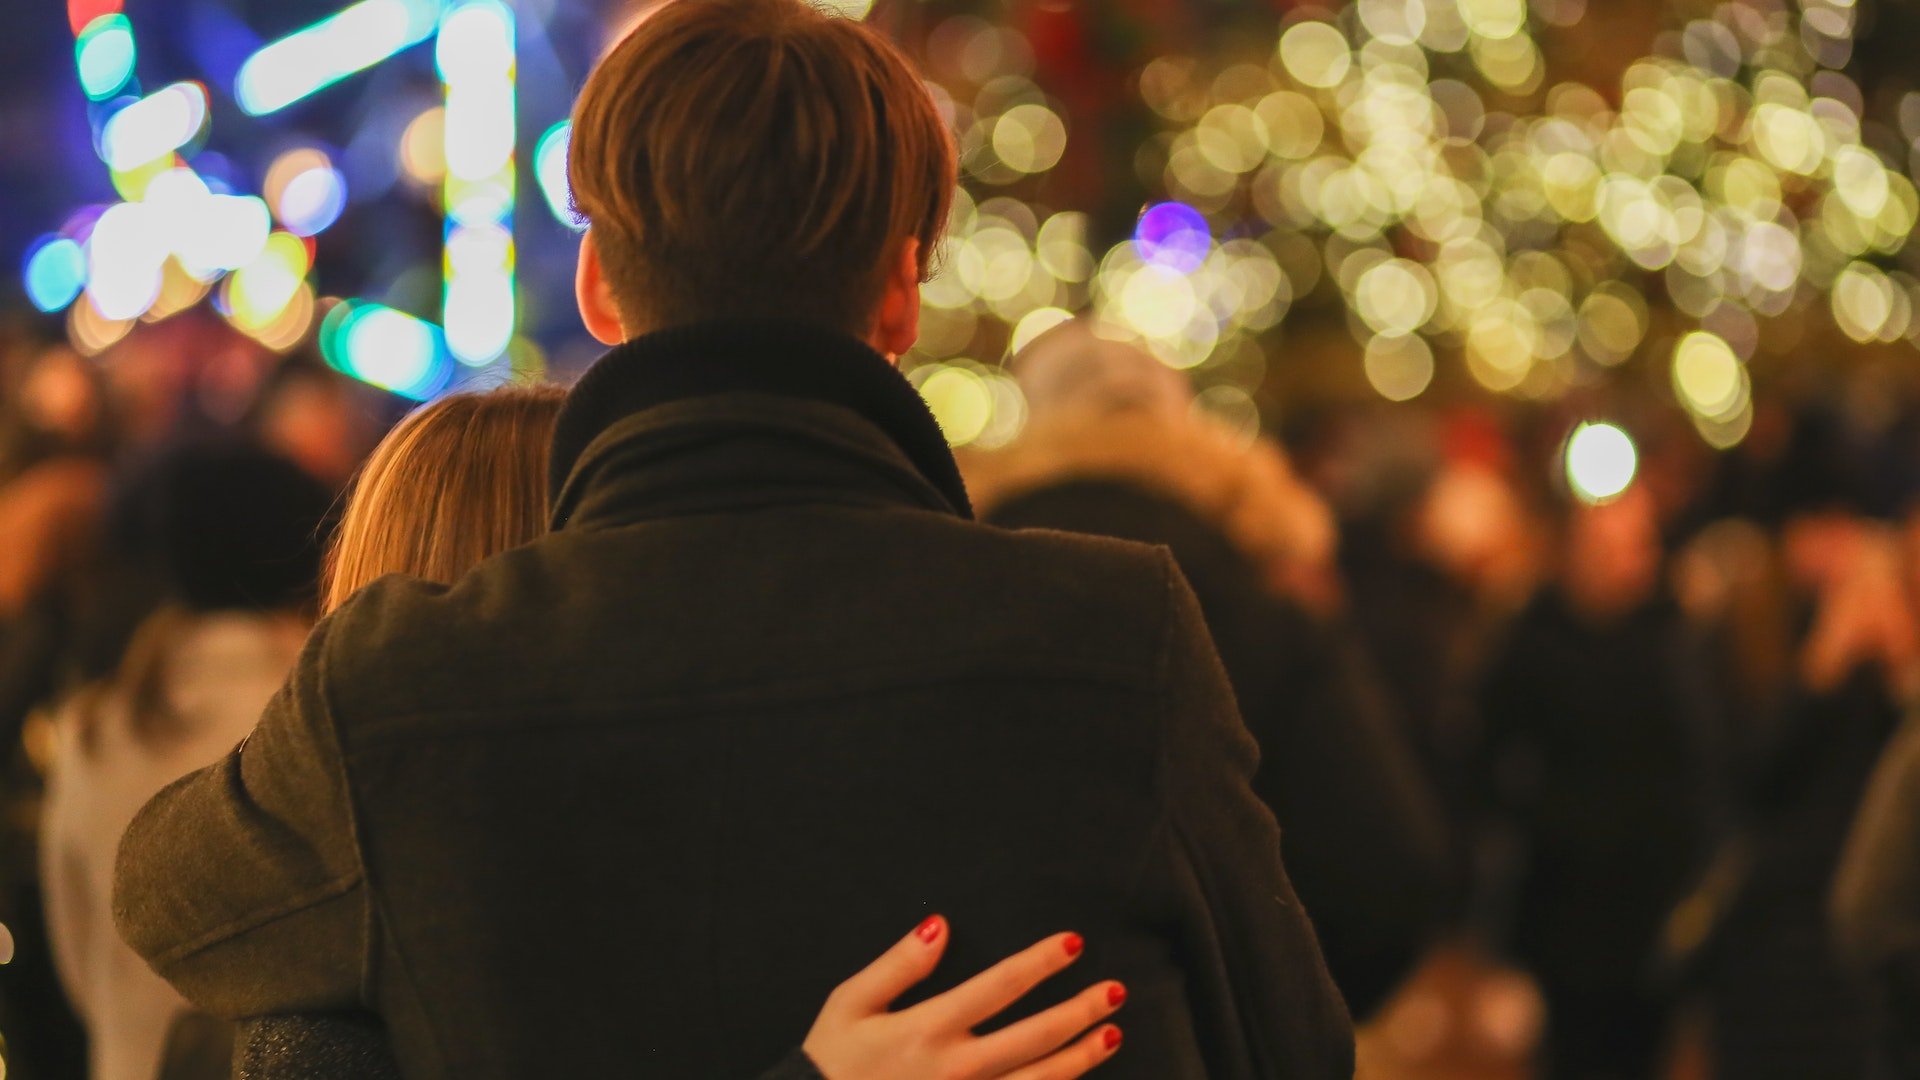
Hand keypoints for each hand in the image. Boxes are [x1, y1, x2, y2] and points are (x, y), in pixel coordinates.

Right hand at [801, 916, 1124, 1079]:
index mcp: (928, 1029)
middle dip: (1080, 1011)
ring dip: (1080, 1058)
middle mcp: (956, 1070)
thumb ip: (898, 965)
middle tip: (1115, 991)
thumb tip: (939, 926)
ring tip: (1112, 1036)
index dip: (1041, 963)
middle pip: (1035, 1037)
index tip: (1073, 945)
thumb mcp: (850, 1003)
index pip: (1000, 986)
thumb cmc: (831, 1062)